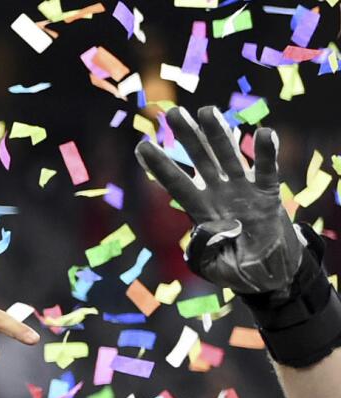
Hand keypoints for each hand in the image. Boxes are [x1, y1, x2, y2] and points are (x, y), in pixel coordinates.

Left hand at [136, 106, 301, 296]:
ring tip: (206, 111)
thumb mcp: (213, 266)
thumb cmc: (237, 269)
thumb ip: (204, 251)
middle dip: (187, 137)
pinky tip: (264, 133)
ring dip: (218, 134)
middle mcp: (218, 194)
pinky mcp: (267, 193)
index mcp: (200, 211)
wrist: (269, 272)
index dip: (160, 166)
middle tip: (172, 114)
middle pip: (200, 160)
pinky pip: (266, 170)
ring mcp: (243, 190)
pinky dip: (265, 153)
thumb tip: (208, 231)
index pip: (176, 185)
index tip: (141, 146)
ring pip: (228, 156)